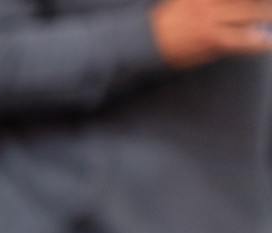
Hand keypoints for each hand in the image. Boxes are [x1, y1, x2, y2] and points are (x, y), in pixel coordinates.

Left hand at [152, 0, 271, 67]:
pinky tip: (241, 3)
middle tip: (270, 16)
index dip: (262, 43)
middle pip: (250, 11)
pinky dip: (231, 1)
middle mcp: (210, 16)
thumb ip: (226, 45)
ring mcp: (203, 2)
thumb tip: (249, 37)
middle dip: (266, 14)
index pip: (247, 39)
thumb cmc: (172, 52)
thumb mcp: (201, 56)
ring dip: (253, 4)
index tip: (269, 43)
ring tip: (262, 7)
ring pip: (238, 1)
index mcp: (212, 37)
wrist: (144, 38)